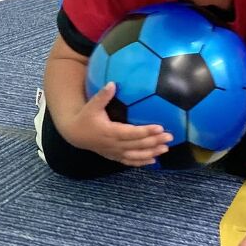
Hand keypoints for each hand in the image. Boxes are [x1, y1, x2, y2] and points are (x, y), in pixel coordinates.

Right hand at [57, 82, 171, 165]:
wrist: (75, 134)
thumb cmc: (85, 117)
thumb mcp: (92, 105)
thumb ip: (103, 96)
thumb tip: (113, 83)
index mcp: (110, 132)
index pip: (131, 133)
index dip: (146, 131)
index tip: (160, 127)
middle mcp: (113, 144)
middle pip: (137, 145)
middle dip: (154, 141)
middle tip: (169, 137)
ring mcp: (114, 152)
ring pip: (135, 155)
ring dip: (151, 152)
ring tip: (165, 149)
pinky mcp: (114, 156)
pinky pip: (129, 161)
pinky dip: (141, 162)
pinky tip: (153, 160)